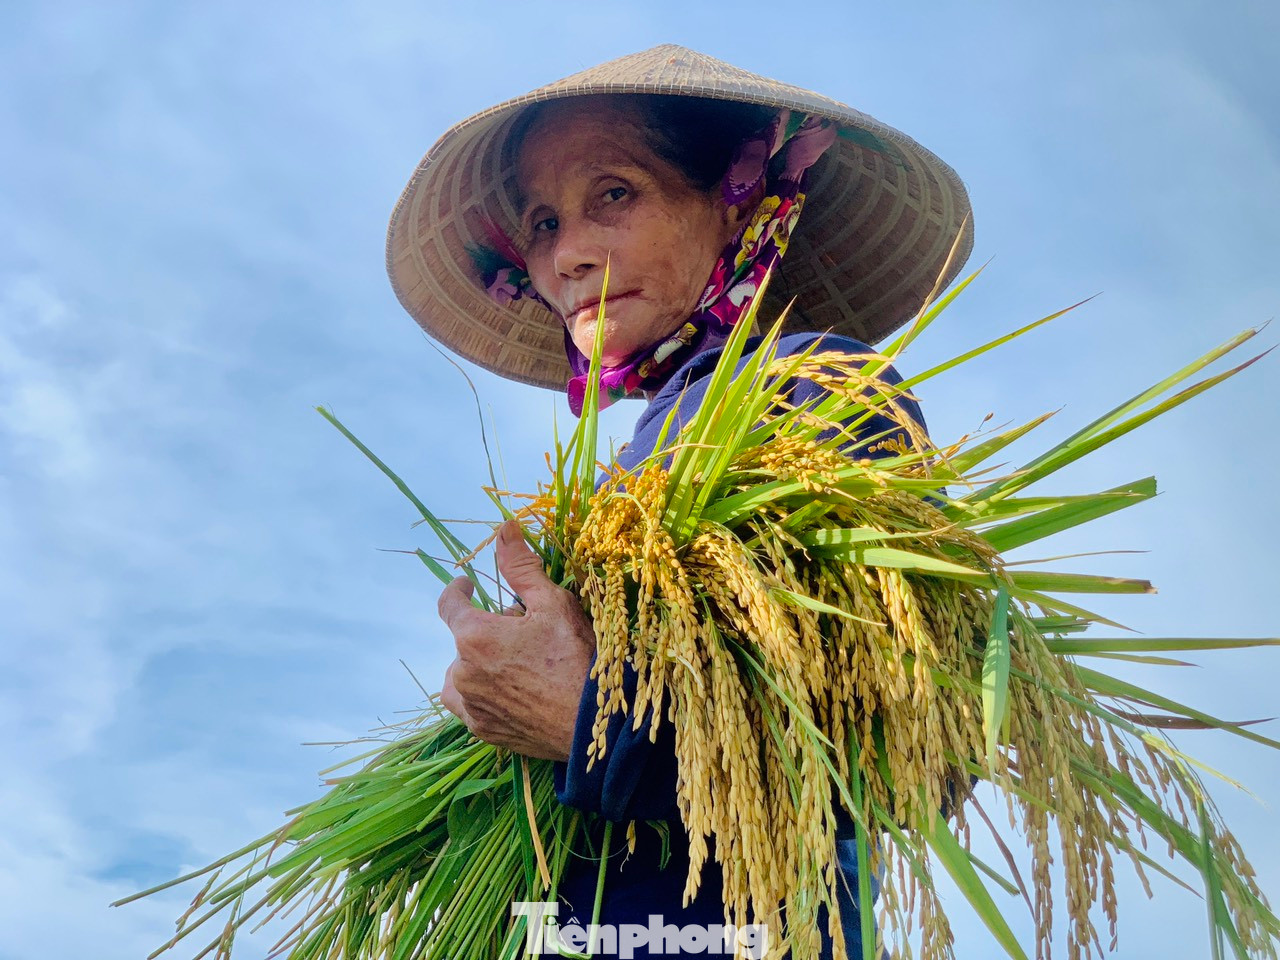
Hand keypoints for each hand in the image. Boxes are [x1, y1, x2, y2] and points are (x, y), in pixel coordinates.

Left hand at [437, 519, 595, 760]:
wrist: (593, 724)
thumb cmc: (575, 658)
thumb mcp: (552, 604)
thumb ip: (521, 567)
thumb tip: (503, 528)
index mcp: (474, 637)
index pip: (449, 604)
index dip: (458, 589)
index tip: (469, 584)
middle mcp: (462, 672)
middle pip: (465, 639)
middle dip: (489, 629)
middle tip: (525, 631)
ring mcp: (470, 706)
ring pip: (462, 673)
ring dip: (479, 662)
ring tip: (516, 662)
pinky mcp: (482, 729)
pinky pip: (470, 704)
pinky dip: (483, 692)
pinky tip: (512, 690)